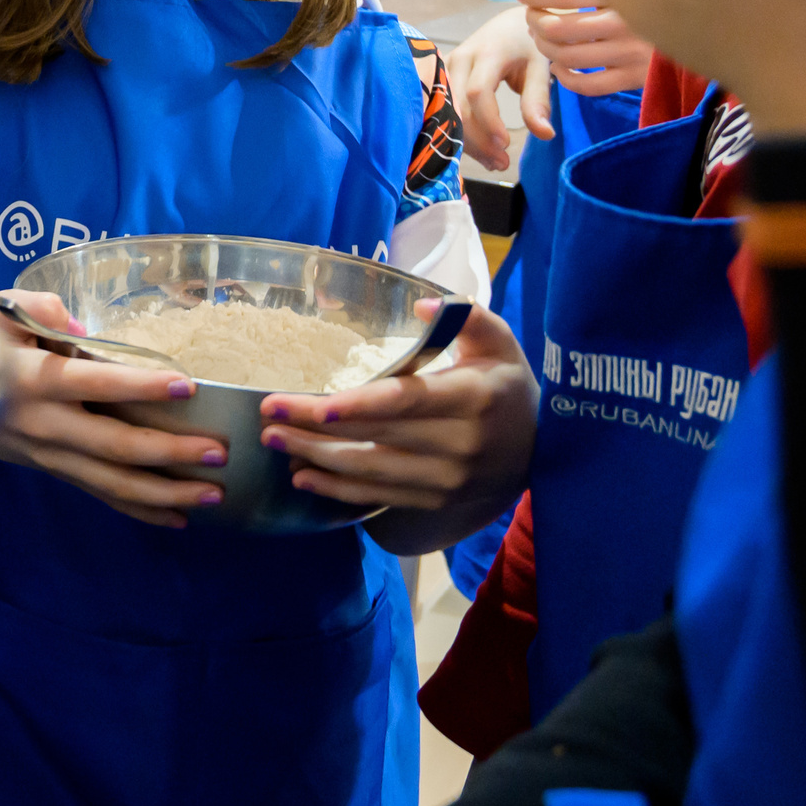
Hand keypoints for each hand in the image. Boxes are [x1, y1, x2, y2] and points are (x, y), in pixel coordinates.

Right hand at [0, 292, 227, 528]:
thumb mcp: (1, 311)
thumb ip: (41, 309)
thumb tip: (82, 333)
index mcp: (35, 380)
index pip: (96, 383)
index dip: (141, 386)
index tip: (186, 386)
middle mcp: (46, 424)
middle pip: (115, 446)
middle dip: (170, 452)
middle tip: (219, 451)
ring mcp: (52, 456)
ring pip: (113, 482)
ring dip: (166, 492)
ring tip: (214, 493)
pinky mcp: (56, 472)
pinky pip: (102, 496)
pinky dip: (142, 510)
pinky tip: (180, 515)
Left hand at [257, 303, 537, 554]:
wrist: (537, 451)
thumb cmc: (504, 384)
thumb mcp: (498, 341)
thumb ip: (466, 315)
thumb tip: (422, 305)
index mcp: (472, 397)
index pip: (408, 401)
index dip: (361, 405)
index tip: (317, 403)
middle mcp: (459, 444)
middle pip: (376, 436)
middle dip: (316, 427)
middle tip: (268, 413)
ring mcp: (446, 479)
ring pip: (370, 471)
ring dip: (316, 457)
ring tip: (273, 440)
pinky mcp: (433, 500)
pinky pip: (377, 496)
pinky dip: (336, 489)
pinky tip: (302, 475)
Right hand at [445, 6, 534, 168]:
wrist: (509, 23)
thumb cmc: (528, 43)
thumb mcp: (540, 66)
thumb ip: (539, 99)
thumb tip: (545, 135)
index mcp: (487, 52)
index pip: (478, 92)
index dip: (488, 121)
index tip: (506, 145)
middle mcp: (460, 59)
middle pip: (458, 106)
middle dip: (477, 139)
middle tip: (502, 163)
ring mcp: (446, 67)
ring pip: (447, 110)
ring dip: (467, 140)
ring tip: (494, 161)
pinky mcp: (441, 77)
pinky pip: (445, 108)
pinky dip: (461, 132)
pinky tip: (479, 150)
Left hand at [517, 0, 654, 101]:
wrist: (706, 29)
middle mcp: (628, 21)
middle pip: (559, 26)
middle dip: (535, 22)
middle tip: (530, 19)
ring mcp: (632, 52)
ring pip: (567, 56)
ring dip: (545, 49)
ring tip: (542, 41)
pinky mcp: (636, 77)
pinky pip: (588, 85)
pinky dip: (565, 78)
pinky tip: (559, 68)